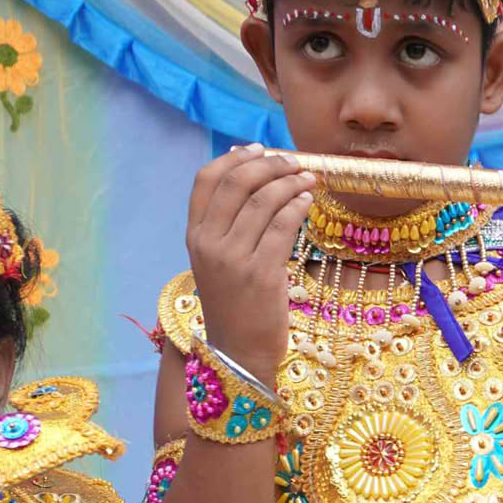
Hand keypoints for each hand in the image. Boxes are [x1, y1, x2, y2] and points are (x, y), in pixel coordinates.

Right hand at [185, 145, 314, 382]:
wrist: (239, 354)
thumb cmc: (236, 305)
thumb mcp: (218, 263)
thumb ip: (228, 225)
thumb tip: (253, 176)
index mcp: (194, 237)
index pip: (206, 180)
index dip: (235, 158)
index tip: (259, 148)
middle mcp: (208, 244)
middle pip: (237, 182)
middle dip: (269, 164)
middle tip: (293, 162)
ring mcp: (234, 259)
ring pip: (264, 201)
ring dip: (291, 182)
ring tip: (308, 179)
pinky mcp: (262, 274)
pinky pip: (284, 225)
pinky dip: (299, 206)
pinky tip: (308, 201)